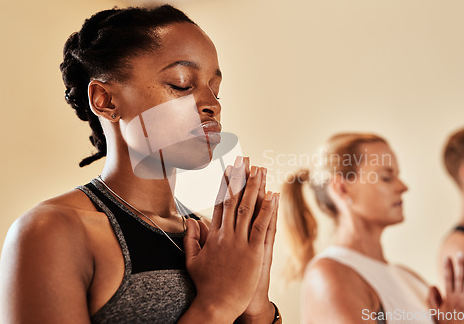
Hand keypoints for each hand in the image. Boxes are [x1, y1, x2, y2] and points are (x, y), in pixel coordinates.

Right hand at [182, 157, 277, 322]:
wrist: (216, 305)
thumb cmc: (205, 285)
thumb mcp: (192, 261)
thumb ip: (191, 239)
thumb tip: (191, 220)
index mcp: (213, 235)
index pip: (219, 203)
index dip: (225, 184)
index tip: (229, 169)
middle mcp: (226, 235)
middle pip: (233, 200)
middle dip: (239, 178)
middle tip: (244, 159)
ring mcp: (240, 242)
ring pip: (247, 209)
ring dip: (255, 187)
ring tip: (260, 169)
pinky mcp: (254, 252)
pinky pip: (261, 226)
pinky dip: (267, 209)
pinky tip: (272, 194)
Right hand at [429, 252, 463, 323]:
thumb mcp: (436, 312)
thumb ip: (433, 298)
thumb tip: (433, 284)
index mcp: (448, 297)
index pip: (448, 278)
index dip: (448, 267)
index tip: (447, 257)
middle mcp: (458, 297)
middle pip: (459, 277)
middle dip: (459, 264)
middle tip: (460, 253)